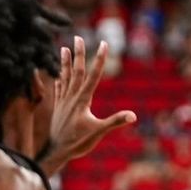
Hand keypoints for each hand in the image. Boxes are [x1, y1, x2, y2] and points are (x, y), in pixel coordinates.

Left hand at [46, 37, 135, 164]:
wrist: (57, 152)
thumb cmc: (78, 143)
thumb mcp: (98, 132)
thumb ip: (115, 122)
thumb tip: (133, 115)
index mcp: (83, 100)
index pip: (93, 75)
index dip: (99, 59)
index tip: (104, 44)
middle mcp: (72, 97)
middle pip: (76, 71)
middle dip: (79, 54)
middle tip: (78, 37)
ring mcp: (64, 101)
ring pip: (65, 77)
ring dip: (65, 62)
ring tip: (64, 48)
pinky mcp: (58, 107)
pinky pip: (58, 88)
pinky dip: (59, 78)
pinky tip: (58, 73)